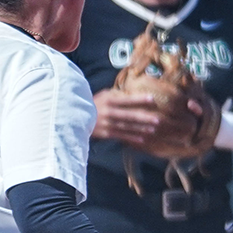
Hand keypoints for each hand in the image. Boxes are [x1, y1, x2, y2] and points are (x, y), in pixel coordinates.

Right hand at [93, 87, 207, 149]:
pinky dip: (132, 137)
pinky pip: (122, 135)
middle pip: (130, 115)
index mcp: (108, 100)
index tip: (152, 99)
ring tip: (153, 129)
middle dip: (145, 118)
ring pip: (128, 126)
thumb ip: (117, 95)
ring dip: (141, 128)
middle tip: (158, 119)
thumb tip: (132, 93)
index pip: (127, 99)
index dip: (140, 99)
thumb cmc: (92, 104)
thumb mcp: (103, 95)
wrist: (74, 116)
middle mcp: (109, 112)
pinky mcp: (106, 133)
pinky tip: (143, 138)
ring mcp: (108, 124)